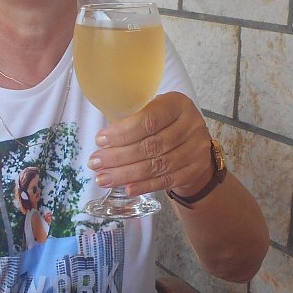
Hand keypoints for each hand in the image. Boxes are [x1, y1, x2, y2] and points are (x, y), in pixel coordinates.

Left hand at [88, 91, 213, 197]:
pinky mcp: (195, 169)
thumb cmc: (164, 124)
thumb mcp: (153, 111)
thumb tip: (102, 142)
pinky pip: (167, 180)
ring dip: (126, 174)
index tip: (100, 141)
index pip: (148, 120)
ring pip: (157, 165)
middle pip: (151, 145)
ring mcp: (196, 149)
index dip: (122, 133)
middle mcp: (191, 125)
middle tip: (95, 163)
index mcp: (177, 104)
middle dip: (118, 157)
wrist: (193, 143)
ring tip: (104, 178)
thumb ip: (133, 121)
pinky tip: (127, 188)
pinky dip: (144, 185)